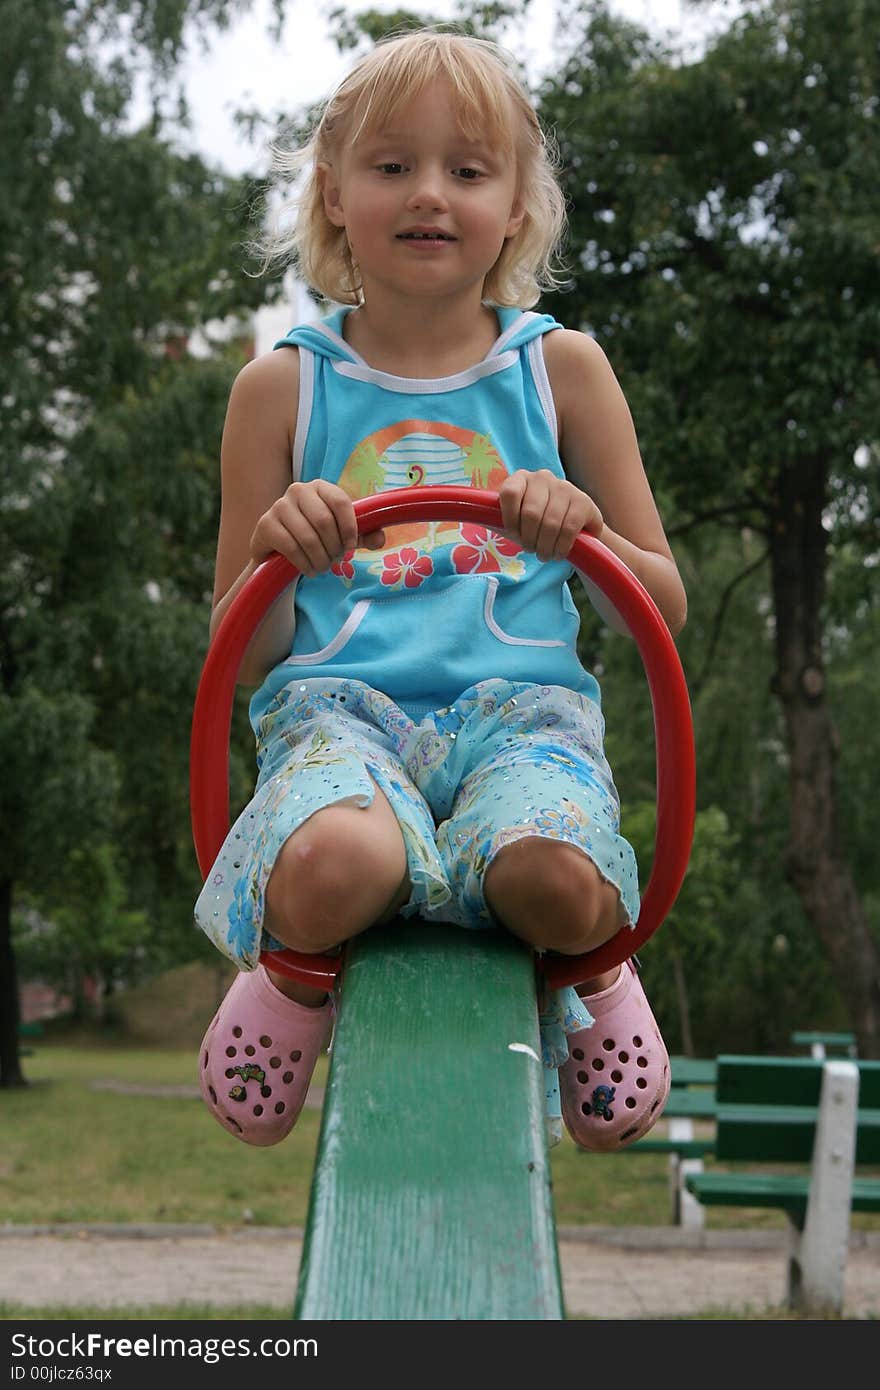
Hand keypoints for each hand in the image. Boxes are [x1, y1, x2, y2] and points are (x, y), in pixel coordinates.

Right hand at [249, 480, 384, 576]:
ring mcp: (279, 506)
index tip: (350, 547)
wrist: (279, 549)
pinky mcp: (265, 524)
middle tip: (335, 560)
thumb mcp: (342, 535)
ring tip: (322, 567)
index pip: (341, 502)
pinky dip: (304, 564)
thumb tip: (379, 539)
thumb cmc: (317, 537)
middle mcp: (298, 490)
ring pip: (308, 538)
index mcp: (320, 487)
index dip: (350, 528)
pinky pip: (290, 547)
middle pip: (324, 522)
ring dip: (320, 559)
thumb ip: (363, 535)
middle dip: (334, 548)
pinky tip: (308, 569)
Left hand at [498, 470, 602, 561]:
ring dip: (545, 547)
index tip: (513, 534)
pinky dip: (561, 546)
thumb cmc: (535, 526)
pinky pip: (569, 528)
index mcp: (520, 478)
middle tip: (532, 550)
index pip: (509, 493)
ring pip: (550, 523)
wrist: (575, 529)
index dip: (509, 519)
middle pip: (530, 513)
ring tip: (545, 554)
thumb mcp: (512, 521)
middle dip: (529, 539)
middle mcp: (542, 477)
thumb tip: (464, 511)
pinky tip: (558, 552)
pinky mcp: (583, 501)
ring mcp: (564, 487)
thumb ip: (492, 517)